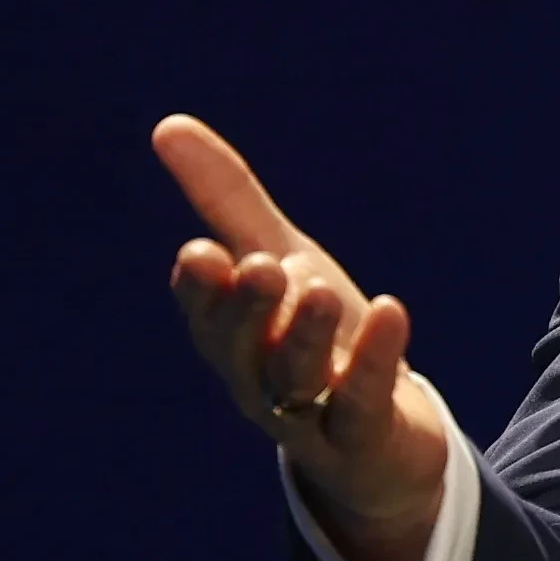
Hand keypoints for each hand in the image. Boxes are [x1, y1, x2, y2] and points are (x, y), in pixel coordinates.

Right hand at [155, 114, 454, 560]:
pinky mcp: (362, 435)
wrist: (383, 431)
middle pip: (241, 349)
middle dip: (247, 308)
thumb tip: (167, 125)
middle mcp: (259, 377)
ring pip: (294, 379)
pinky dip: (375, 358)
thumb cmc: (320, 336)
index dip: (200, 289)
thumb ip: (227, 200)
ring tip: (318, 286)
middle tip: (259, 265)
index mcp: (232, 335)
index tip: (200, 254)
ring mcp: (309, 413)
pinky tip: (392, 310)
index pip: (203, 313)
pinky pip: (363, 402)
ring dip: (304, 334)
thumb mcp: (280, 257)